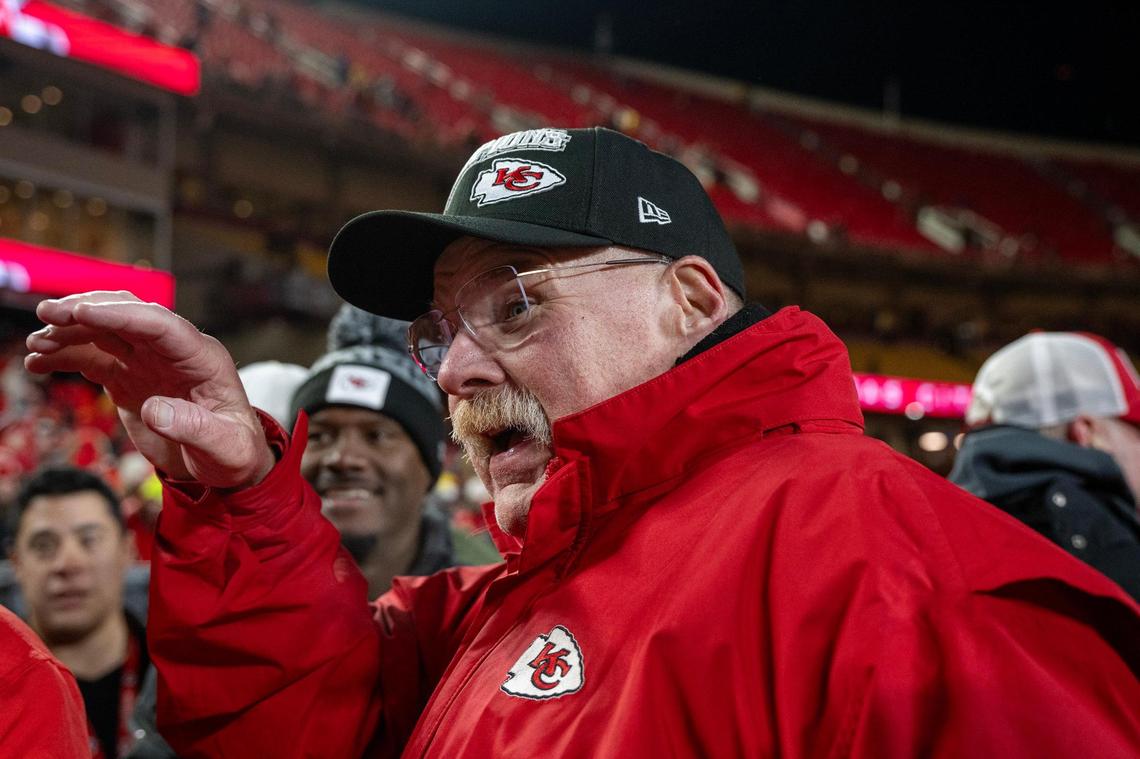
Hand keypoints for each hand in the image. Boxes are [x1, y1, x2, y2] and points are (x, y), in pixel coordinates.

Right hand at [25, 291, 274, 488]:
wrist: (225, 464)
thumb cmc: (233, 453)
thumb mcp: (226, 447)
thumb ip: (196, 428)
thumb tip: (157, 412)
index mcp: (203, 358)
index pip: (161, 325)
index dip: (122, 315)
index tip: (83, 312)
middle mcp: (175, 352)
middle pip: (129, 317)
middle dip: (88, 310)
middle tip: (48, 314)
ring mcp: (150, 362)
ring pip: (106, 333)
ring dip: (70, 332)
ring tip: (36, 345)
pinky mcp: (130, 378)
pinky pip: (95, 358)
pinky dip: (67, 356)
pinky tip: (39, 362)